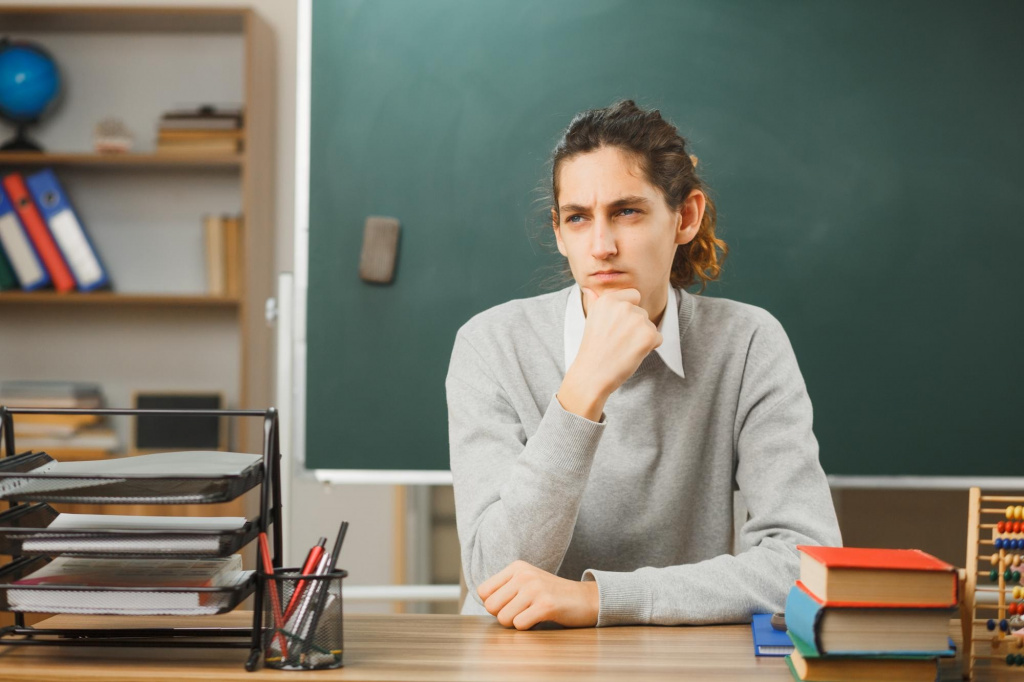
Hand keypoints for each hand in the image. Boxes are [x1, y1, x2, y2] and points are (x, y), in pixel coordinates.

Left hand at [477, 560, 598, 629]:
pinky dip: (528, 627)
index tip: (510, 604)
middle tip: (521, 612)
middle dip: (503, 616)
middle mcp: (524, 574)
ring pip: (503, 618)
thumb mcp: (527, 582)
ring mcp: (535, 588)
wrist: (585, 599)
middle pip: (491, 606)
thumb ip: (505, 588)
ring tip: (531, 614)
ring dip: (516, 623)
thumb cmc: (551, 595)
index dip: (494, 604)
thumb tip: (483, 603)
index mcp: (516, 567)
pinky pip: (520, 624)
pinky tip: (540, 619)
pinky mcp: (546, 605)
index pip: (483, 591)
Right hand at [558, 287, 661, 419]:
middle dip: (634, 328)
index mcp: (608, 299)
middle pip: (642, 313)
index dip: (628, 313)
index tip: (615, 327)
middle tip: (616, 342)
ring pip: (650, 326)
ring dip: (641, 338)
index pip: (634, 296)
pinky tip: (631, 354)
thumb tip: (588, 288)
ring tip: (622, 349)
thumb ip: (595, 301)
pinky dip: (649, 348)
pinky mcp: (648, 334)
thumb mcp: (591, 319)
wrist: (592, 375)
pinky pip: (658, 338)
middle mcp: (623, 306)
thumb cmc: (593, 349)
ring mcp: (637, 319)